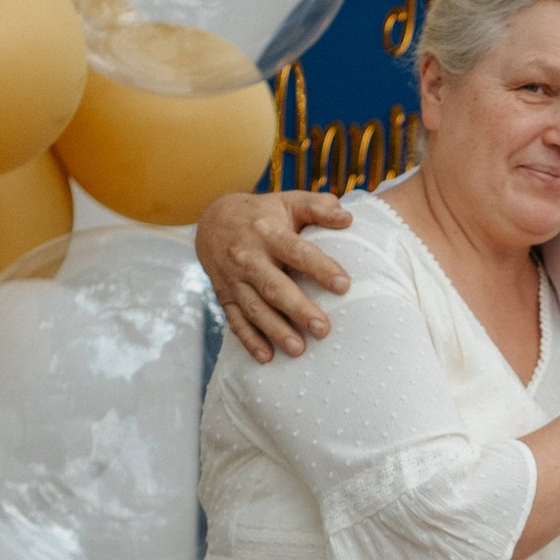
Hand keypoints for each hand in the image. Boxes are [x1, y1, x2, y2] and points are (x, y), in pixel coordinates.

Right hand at [197, 189, 354, 362]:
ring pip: (254, 309)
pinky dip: (249, 340)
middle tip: (323, 329)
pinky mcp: (225, 297)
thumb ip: (318, 207)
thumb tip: (347, 218)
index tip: (343, 285)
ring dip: (275, 330)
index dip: (320, 268)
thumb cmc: (263, 215)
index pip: (297, 252)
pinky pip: (235, 321)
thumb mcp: (289, 202)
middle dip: (298, 309)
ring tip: (298, 349)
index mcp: (268, 233)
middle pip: (274, 286)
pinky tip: (266, 357)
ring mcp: (234, 280)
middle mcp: (248, 258)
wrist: (212, 221)